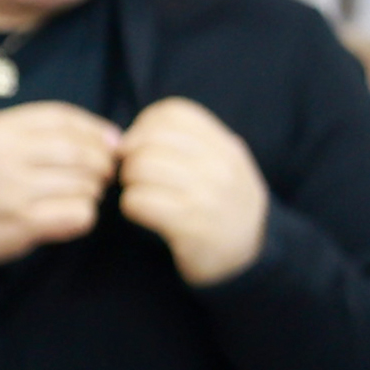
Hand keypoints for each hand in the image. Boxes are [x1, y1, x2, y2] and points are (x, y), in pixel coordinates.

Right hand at [0, 100, 122, 268]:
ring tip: (79, 195)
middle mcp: (6, 156)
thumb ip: (38, 131)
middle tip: (101, 174)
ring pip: (84, 184)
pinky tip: (69, 215)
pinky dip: (83, 215)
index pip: (63, 118)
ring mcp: (14, 191)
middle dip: (102, 164)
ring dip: (92, 191)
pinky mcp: (22, 222)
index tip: (109, 143)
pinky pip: (77, 214)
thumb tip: (109, 137)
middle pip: (80, 152)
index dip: (95, 129)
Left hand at [115, 97, 271, 287]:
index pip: (172, 112)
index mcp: (226, 146)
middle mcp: (222, 167)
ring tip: (140, 193)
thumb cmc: (218, 204)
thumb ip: (184, 143)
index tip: (142, 148)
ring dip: (129, 182)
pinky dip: (130, 206)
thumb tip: (122, 137)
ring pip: (139, 168)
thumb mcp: (218, 165)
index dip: (144, 127)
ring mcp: (209, 197)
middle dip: (130, 157)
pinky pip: (138, 201)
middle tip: (134, 175)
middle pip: (149, 141)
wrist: (247, 256)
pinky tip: (143, 213)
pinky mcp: (192, 227)